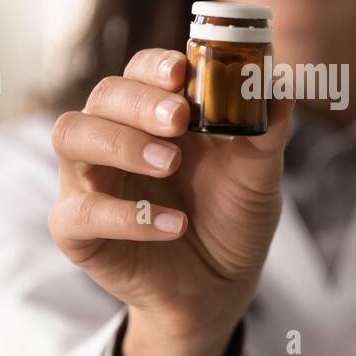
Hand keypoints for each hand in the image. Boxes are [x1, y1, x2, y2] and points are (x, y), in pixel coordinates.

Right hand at [48, 48, 292, 355]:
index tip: (181, 72)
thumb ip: (267, 133)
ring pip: (72, 136)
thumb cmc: (232, 220)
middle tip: (179, 119)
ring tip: (170, 165)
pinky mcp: (78, 229)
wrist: (219, 289)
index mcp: (156, 113)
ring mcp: (90, 180)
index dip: (155, 65)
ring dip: (120, 143)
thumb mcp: (258, 177)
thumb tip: (283, 85)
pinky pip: (79, 211)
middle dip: (141, 102)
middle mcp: (114, 137)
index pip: (141, 69)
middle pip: (105, 95)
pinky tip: (173, 225)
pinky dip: (126, 215)